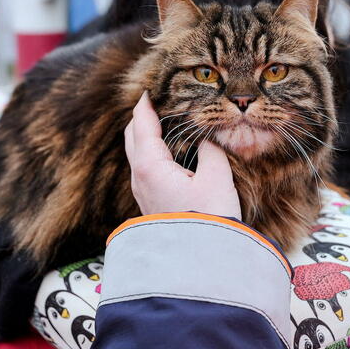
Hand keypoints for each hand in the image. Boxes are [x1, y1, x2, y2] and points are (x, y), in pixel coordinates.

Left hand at [124, 92, 240, 218]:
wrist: (200, 260)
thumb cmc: (209, 219)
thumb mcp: (217, 178)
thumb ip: (210, 150)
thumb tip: (207, 138)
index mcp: (150, 165)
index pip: (141, 125)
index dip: (145, 105)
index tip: (149, 88)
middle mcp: (140, 177)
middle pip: (133, 137)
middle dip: (141, 117)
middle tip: (154, 102)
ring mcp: (142, 192)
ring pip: (137, 154)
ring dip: (146, 135)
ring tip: (161, 122)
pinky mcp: (151, 203)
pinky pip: (145, 168)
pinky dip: (151, 152)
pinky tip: (167, 151)